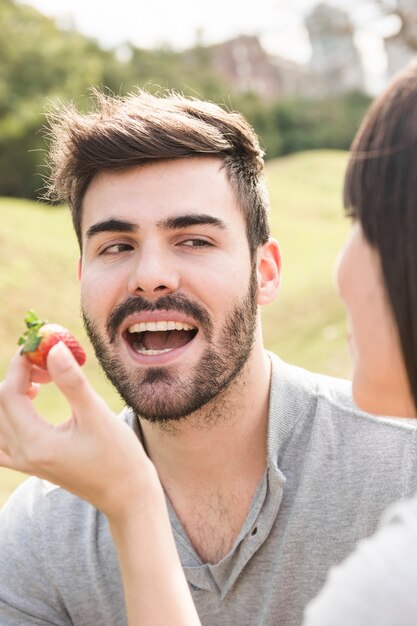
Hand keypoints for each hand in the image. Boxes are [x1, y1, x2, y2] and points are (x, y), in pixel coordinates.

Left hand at [0, 343, 158, 520]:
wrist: (126, 494)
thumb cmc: (118, 456)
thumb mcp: (96, 415)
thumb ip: (71, 381)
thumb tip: (54, 348)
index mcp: (35, 444)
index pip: (9, 394)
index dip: (20, 365)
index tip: (41, 345)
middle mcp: (22, 455)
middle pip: (1, 403)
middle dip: (20, 375)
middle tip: (50, 362)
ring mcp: (24, 462)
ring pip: (0, 419)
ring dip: (14, 393)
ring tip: (44, 381)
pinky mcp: (32, 464)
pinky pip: (3, 439)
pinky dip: (9, 416)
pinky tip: (32, 404)